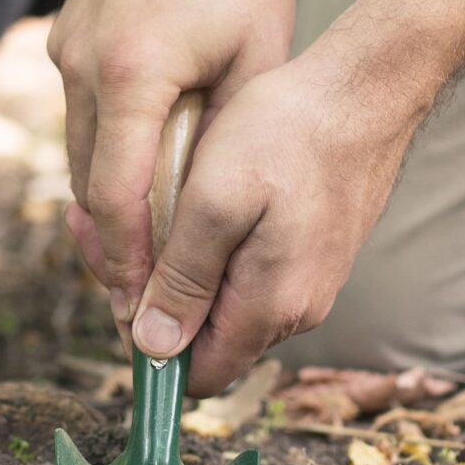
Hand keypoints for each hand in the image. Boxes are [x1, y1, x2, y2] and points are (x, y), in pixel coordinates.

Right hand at [48, 0, 292, 324]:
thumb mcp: (256, 65)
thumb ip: (224, 143)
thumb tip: (207, 225)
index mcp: (133, 75)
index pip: (116, 197)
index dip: (129, 263)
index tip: (145, 308)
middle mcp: (83, 64)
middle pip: (84, 185)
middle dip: (112, 248)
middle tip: (141, 302)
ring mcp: (66, 46)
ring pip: (77, 152)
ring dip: (107, 201)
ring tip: (142, 255)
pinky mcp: (65, 33)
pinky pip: (80, 113)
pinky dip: (105, 151)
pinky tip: (139, 177)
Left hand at [132, 39, 426, 395]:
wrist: (365, 89)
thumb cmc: (289, 133)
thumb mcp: (215, 200)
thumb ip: (183, 279)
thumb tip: (152, 349)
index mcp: (271, 307)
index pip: (196, 376)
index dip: (147, 344)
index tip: (114, 282)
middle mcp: (295, 307)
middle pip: (205, 335)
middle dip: (148, 289)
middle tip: (99, 223)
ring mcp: (307, 280)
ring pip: (221, 297)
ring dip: (174, 261)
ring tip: (135, 200)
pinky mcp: (310, 250)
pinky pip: (245, 268)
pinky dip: (206, 242)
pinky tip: (183, 195)